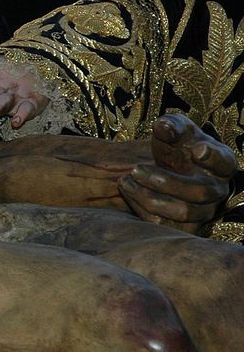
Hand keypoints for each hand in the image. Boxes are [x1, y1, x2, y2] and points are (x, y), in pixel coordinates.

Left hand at [119, 113, 237, 231]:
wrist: (166, 167)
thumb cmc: (175, 145)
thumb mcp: (173, 129)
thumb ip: (171, 125)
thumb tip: (164, 127)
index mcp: (222, 163)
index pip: (224, 162)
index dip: (212, 158)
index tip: (195, 150)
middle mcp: (217, 190)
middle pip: (199, 192)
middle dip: (164, 181)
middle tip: (136, 169)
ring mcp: (203, 211)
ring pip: (182, 213)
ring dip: (149, 197)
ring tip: (126, 180)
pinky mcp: (184, 226)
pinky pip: (166, 225)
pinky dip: (142, 209)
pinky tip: (128, 191)